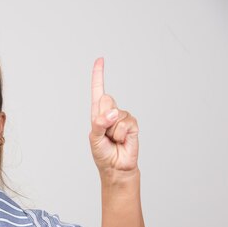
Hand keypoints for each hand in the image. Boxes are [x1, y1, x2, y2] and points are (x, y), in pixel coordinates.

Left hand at [89, 58, 139, 175]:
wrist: (116, 167)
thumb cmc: (103, 153)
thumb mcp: (94, 138)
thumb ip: (99, 124)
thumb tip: (112, 113)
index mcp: (98, 113)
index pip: (98, 91)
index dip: (99, 75)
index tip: (100, 59)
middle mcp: (110, 112)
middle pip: (106, 99)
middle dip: (103, 116)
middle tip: (105, 132)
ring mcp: (122, 117)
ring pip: (115, 114)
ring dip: (112, 130)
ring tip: (113, 139)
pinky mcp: (133, 124)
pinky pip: (124, 123)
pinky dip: (120, 134)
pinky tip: (121, 140)